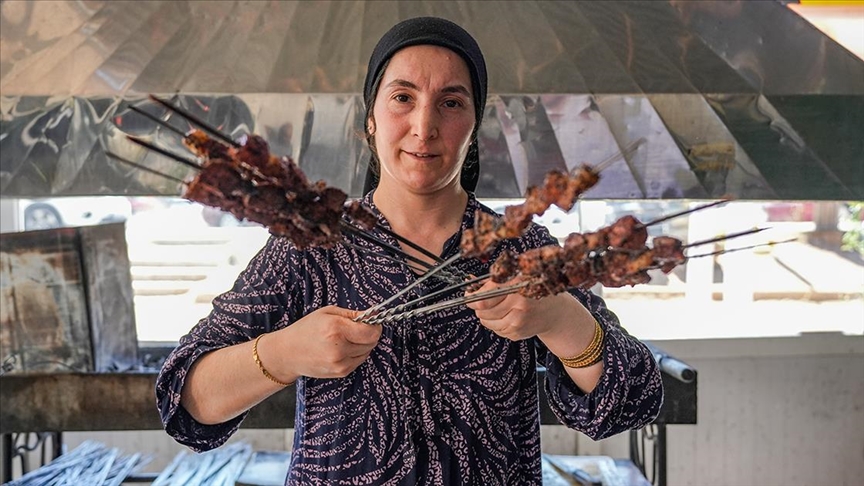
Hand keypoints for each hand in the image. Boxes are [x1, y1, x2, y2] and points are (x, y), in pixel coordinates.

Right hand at [272, 306, 381, 378]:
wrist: (288, 353)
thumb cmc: (305, 329)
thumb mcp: (327, 313)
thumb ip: (352, 314)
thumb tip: (373, 314)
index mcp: (335, 329)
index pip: (370, 331)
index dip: (375, 325)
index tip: (372, 321)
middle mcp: (339, 348)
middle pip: (371, 342)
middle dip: (369, 333)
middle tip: (358, 328)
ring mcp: (340, 363)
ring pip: (367, 352)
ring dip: (362, 344)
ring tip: (346, 338)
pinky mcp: (340, 372)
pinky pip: (359, 360)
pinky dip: (355, 353)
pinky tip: (341, 348)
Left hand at [465, 276, 582, 340]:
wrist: (554, 312)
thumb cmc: (535, 291)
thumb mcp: (518, 278)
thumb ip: (494, 280)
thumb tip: (470, 282)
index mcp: (517, 288)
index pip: (484, 296)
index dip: (473, 296)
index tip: (469, 295)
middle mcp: (518, 306)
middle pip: (482, 310)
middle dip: (479, 306)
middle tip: (484, 300)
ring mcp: (518, 322)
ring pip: (486, 321)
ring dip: (487, 315)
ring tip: (499, 307)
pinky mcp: (517, 333)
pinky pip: (495, 329)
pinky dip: (496, 323)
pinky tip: (507, 316)